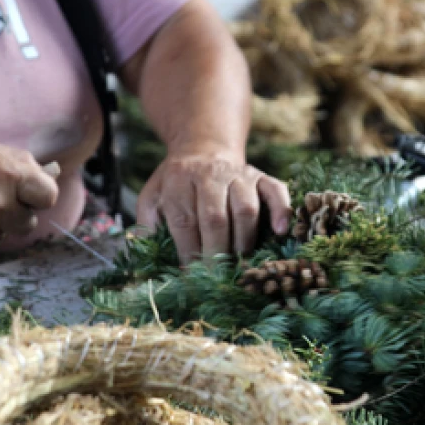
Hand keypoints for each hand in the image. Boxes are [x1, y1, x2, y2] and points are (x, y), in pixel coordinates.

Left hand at [136, 150, 290, 263]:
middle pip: (215, 218)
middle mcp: (209, 175)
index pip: (184, 221)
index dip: (188, 252)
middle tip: (216, 277)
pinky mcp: (260, 176)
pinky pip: (276, 191)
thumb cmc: (176, 181)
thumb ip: (145, 223)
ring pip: (246, 209)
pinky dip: (281, 211)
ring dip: (244, 240)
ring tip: (241, 262)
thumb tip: (142, 251)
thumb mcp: (151, 195)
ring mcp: (238, 174)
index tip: (190, 276)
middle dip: (215, 252)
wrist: (203, 147)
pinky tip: (280, 231)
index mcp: (178, 181)